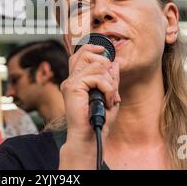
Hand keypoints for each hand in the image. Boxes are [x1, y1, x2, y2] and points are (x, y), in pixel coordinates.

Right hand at [59, 44, 119, 168]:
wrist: (89, 137)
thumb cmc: (97, 121)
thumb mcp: (109, 95)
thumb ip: (111, 79)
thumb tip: (115, 62)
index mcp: (76, 80)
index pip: (80, 54)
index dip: (92, 47)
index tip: (104, 50)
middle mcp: (71, 79)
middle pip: (85, 53)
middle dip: (105, 65)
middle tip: (110, 85)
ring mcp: (71, 82)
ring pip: (97, 65)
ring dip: (109, 82)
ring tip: (110, 97)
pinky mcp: (73, 87)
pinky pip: (97, 77)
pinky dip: (108, 89)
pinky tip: (108, 101)